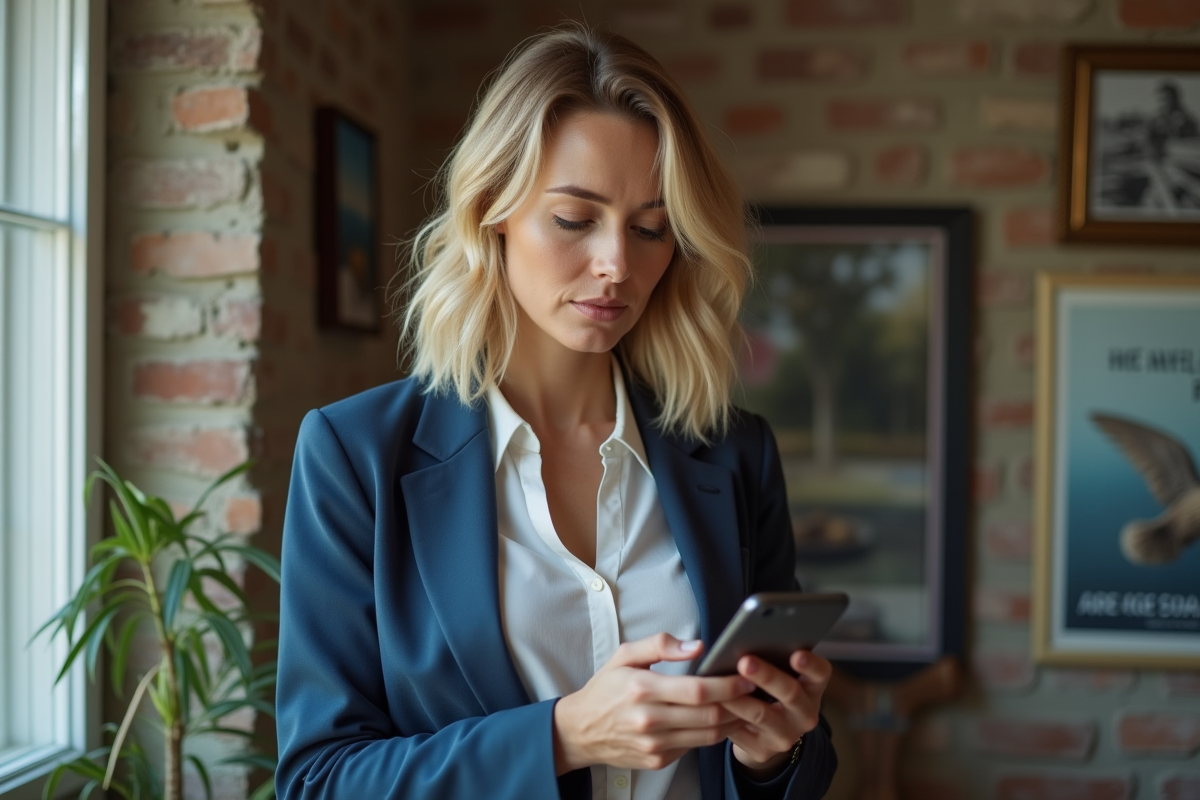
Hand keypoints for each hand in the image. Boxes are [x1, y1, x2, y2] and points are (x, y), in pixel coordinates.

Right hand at [553, 633, 755, 773]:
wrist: (580, 730)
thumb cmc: (605, 689)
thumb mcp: (624, 655)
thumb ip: (660, 644)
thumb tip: (696, 646)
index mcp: (642, 688)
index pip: (698, 690)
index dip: (728, 685)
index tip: (745, 677)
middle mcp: (649, 720)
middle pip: (709, 715)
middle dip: (738, 703)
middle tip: (752, 690)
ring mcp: (654, 744)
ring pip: (708, 736)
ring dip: (731, 721)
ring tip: (743, 706)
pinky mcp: (657, 760)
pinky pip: (694, 747)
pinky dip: (711, 735)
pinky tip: (718, 721)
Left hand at [720, 649, 831, 778]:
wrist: (765, 733)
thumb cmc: (770, 691)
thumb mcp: (780, 676)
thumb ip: (772, 660)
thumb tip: (744, 640)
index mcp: (812, 688)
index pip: (820, 674)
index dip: (810, 664)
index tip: (796, 654)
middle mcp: (805, 713)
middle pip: (789, 693)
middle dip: (766, 676)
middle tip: (745, 662)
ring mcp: (786, 735)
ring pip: (761, 714)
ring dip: (739, 699)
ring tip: (720, 685)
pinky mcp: (763, 750)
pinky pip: (740, 733)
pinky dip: (725, 717)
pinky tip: (712, 705)